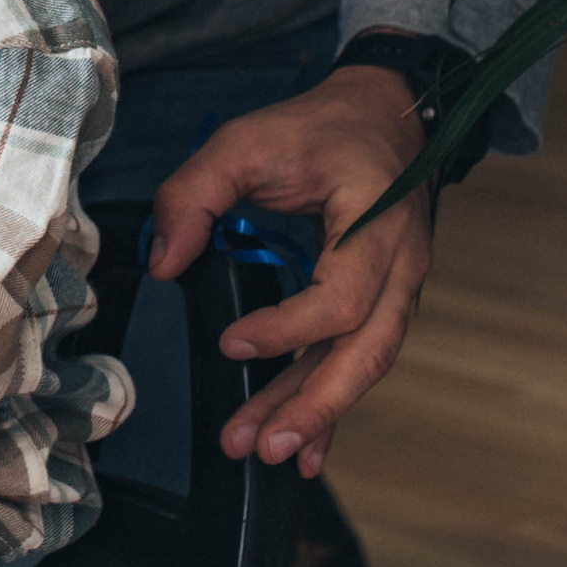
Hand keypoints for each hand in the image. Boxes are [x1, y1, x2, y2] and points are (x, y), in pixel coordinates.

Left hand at [145, 65, 433, 479]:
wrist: (384, 116)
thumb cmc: (321, 128)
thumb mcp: (246, 140)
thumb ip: (195, 192)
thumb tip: (165, 261)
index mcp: (376, 219)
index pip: (342, 296)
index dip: (287, 328)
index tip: (231, 343)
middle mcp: (401, 263)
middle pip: (367, 351)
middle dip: (314, 403)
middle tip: (263, 443)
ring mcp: (400, 287)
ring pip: (363, 365)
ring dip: (315, 413)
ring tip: (264, 450)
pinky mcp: (384, 303)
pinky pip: (361, 362)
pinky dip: (334, 407)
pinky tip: (309, 450)